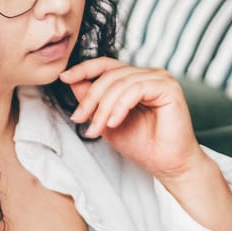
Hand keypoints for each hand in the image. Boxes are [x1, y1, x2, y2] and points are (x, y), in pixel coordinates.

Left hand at [57, 57, 203, 178]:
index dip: (84, 69)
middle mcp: (148, 74)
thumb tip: (72, 80)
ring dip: (103, 107)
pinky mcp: (168, 87)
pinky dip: (120, 106)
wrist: (167, 165)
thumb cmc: (143, 146)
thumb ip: (93, 101)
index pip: (106, 65)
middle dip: (90, 98)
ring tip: (97, 129)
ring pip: (120, 83)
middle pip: (109, 75)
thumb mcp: (106, 121)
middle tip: (80, 119)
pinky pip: (136, 89)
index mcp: (135, 79)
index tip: (63, 78)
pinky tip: (114, 122)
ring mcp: (160, 79)